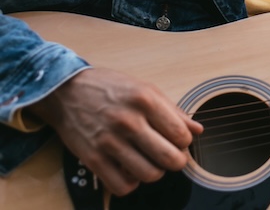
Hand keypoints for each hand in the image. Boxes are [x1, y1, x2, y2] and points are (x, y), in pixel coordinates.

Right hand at [26, 67, 202, 195]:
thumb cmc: (110, 88)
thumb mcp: (146, 89)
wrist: (67, 91)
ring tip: (149, 161)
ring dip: (154, 172)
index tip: (178, 141)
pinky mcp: (92, 158)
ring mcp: (109, 141)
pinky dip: (131, 183)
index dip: (185, 142)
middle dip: (176, 161)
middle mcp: (129, 121)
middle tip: (170, 156)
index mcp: (146, 101)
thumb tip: (197, 131)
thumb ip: (173, 111)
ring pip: (149, 175)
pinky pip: (122, 185)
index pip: (181, 135)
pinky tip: (130, 169)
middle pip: (169, 158)